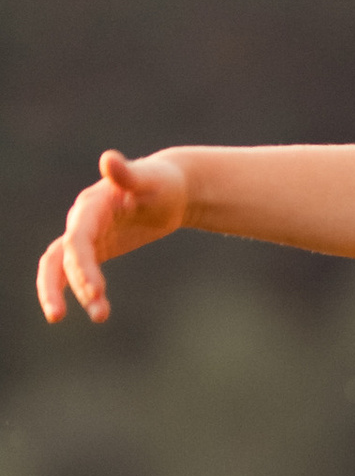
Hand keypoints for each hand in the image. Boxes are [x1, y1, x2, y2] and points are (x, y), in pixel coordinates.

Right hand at [38, 148, 186, 324]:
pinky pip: (76, 272)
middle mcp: (81, 221)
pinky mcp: (95, 248)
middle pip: (63, 257)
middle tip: (85, 311)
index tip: (97, 290)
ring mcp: (85, 236)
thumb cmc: (162, 181)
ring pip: (63, 268)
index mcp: (92, 205)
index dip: (82, 265)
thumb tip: (108, 159)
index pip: (78, 239)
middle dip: (67, 285)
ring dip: (73, 294)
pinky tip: (98, 311)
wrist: (170, 188)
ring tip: (101, 317)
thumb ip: (128, 174)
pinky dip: (81, 291)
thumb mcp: (150, 178)